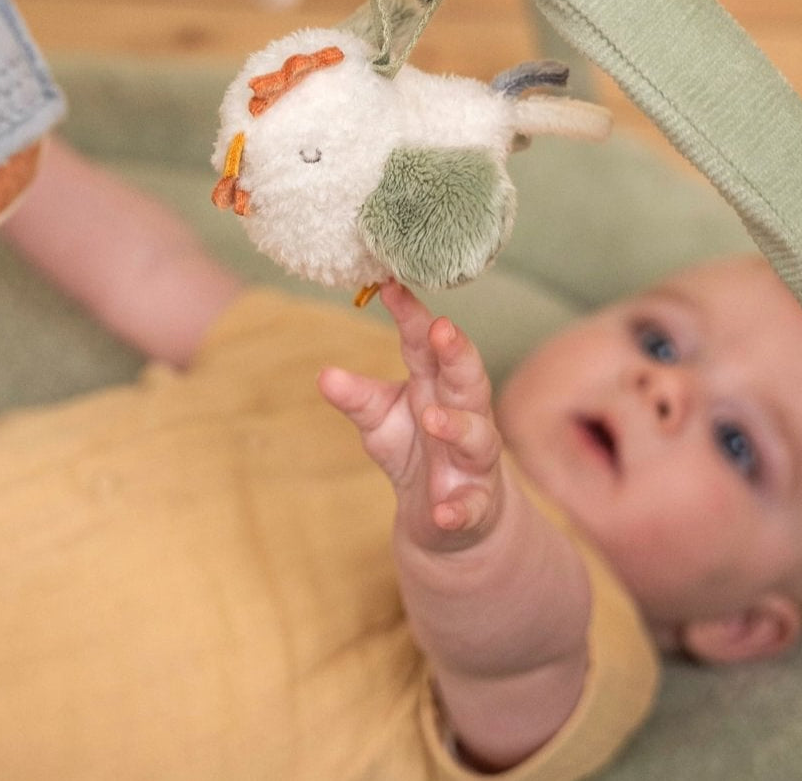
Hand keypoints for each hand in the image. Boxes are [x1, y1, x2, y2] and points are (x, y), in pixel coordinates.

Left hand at [319, 282, 504, 553]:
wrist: (444, 516)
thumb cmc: (412, 449)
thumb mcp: (379, 420)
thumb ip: (357, 397)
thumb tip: (324, 374)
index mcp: (435, 385)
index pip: (425, 344)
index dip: (412, 315)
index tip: (392, 286)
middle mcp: (464, 413)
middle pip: (467, 377)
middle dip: (457, 352)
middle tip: (441, 329)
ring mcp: (474, 460)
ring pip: (477, 436)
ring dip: (458, 425)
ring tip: (433, 418)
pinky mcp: (476, 504)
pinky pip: (471, 505)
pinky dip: (460, 508)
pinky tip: (443, 511)